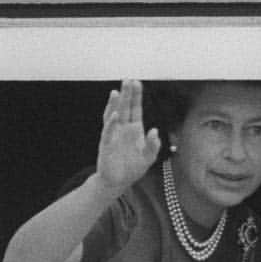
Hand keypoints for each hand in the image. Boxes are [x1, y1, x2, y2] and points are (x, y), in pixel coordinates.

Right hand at [95, 79, 160, 194]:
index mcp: (134, 129)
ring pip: (113, 115)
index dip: (136, 96)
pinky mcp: (106, 145)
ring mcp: (113, 135)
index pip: (135, 108)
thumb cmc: (133, 168)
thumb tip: (154, 130)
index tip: (137, 82)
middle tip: (127, 79)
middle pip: (124, 107)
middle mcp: (123, 129)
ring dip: (115, 104)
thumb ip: (154, 145)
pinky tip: (115, 115)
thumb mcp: (149, 157)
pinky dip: (111, 123)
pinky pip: (108, 132)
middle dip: (126, 94)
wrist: (118, 182)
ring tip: (116, 92)